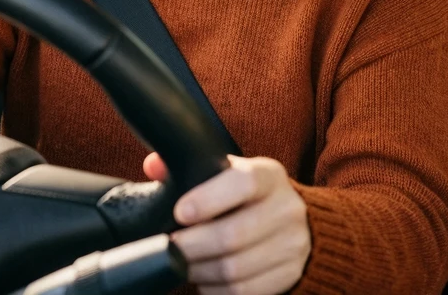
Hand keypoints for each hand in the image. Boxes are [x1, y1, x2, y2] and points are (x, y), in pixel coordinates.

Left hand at [144, 152, 310, 294]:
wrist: (290, 221)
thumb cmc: (245, 195)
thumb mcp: (226, 173)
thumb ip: (191, 166)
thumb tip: (154, 166)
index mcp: (269, 176)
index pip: (243, 183)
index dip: (208, 199)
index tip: (180, 213)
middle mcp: (287, 208)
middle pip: (234, 235)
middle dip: (192, 244)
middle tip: (170, 246)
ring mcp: (293, 244)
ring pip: (236, 269)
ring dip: (200, 269)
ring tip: (183, 263)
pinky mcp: (290, 275)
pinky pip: (244, 291)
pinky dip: (216, 288)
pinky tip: (204, 278)